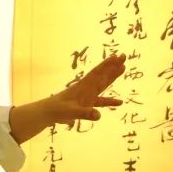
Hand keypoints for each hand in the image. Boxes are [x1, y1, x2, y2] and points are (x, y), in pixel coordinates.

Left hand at [10, 54, 125, 143]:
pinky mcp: (86, 104)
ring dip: (112, 77)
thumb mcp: (71, 112)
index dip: (107, 66)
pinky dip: (109, 101)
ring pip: (103, 84)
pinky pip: (100, 101)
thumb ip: (84, 113)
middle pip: (102, 75)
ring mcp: (87, 95)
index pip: (97, 74)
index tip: (117, 57)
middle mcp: (86, 89)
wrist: (48, 113)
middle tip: (124, 56)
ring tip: (123, 68)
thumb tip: (98, 115)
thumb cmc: (58, 110)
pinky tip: (119, 102)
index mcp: (83, 87)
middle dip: (113, 66)